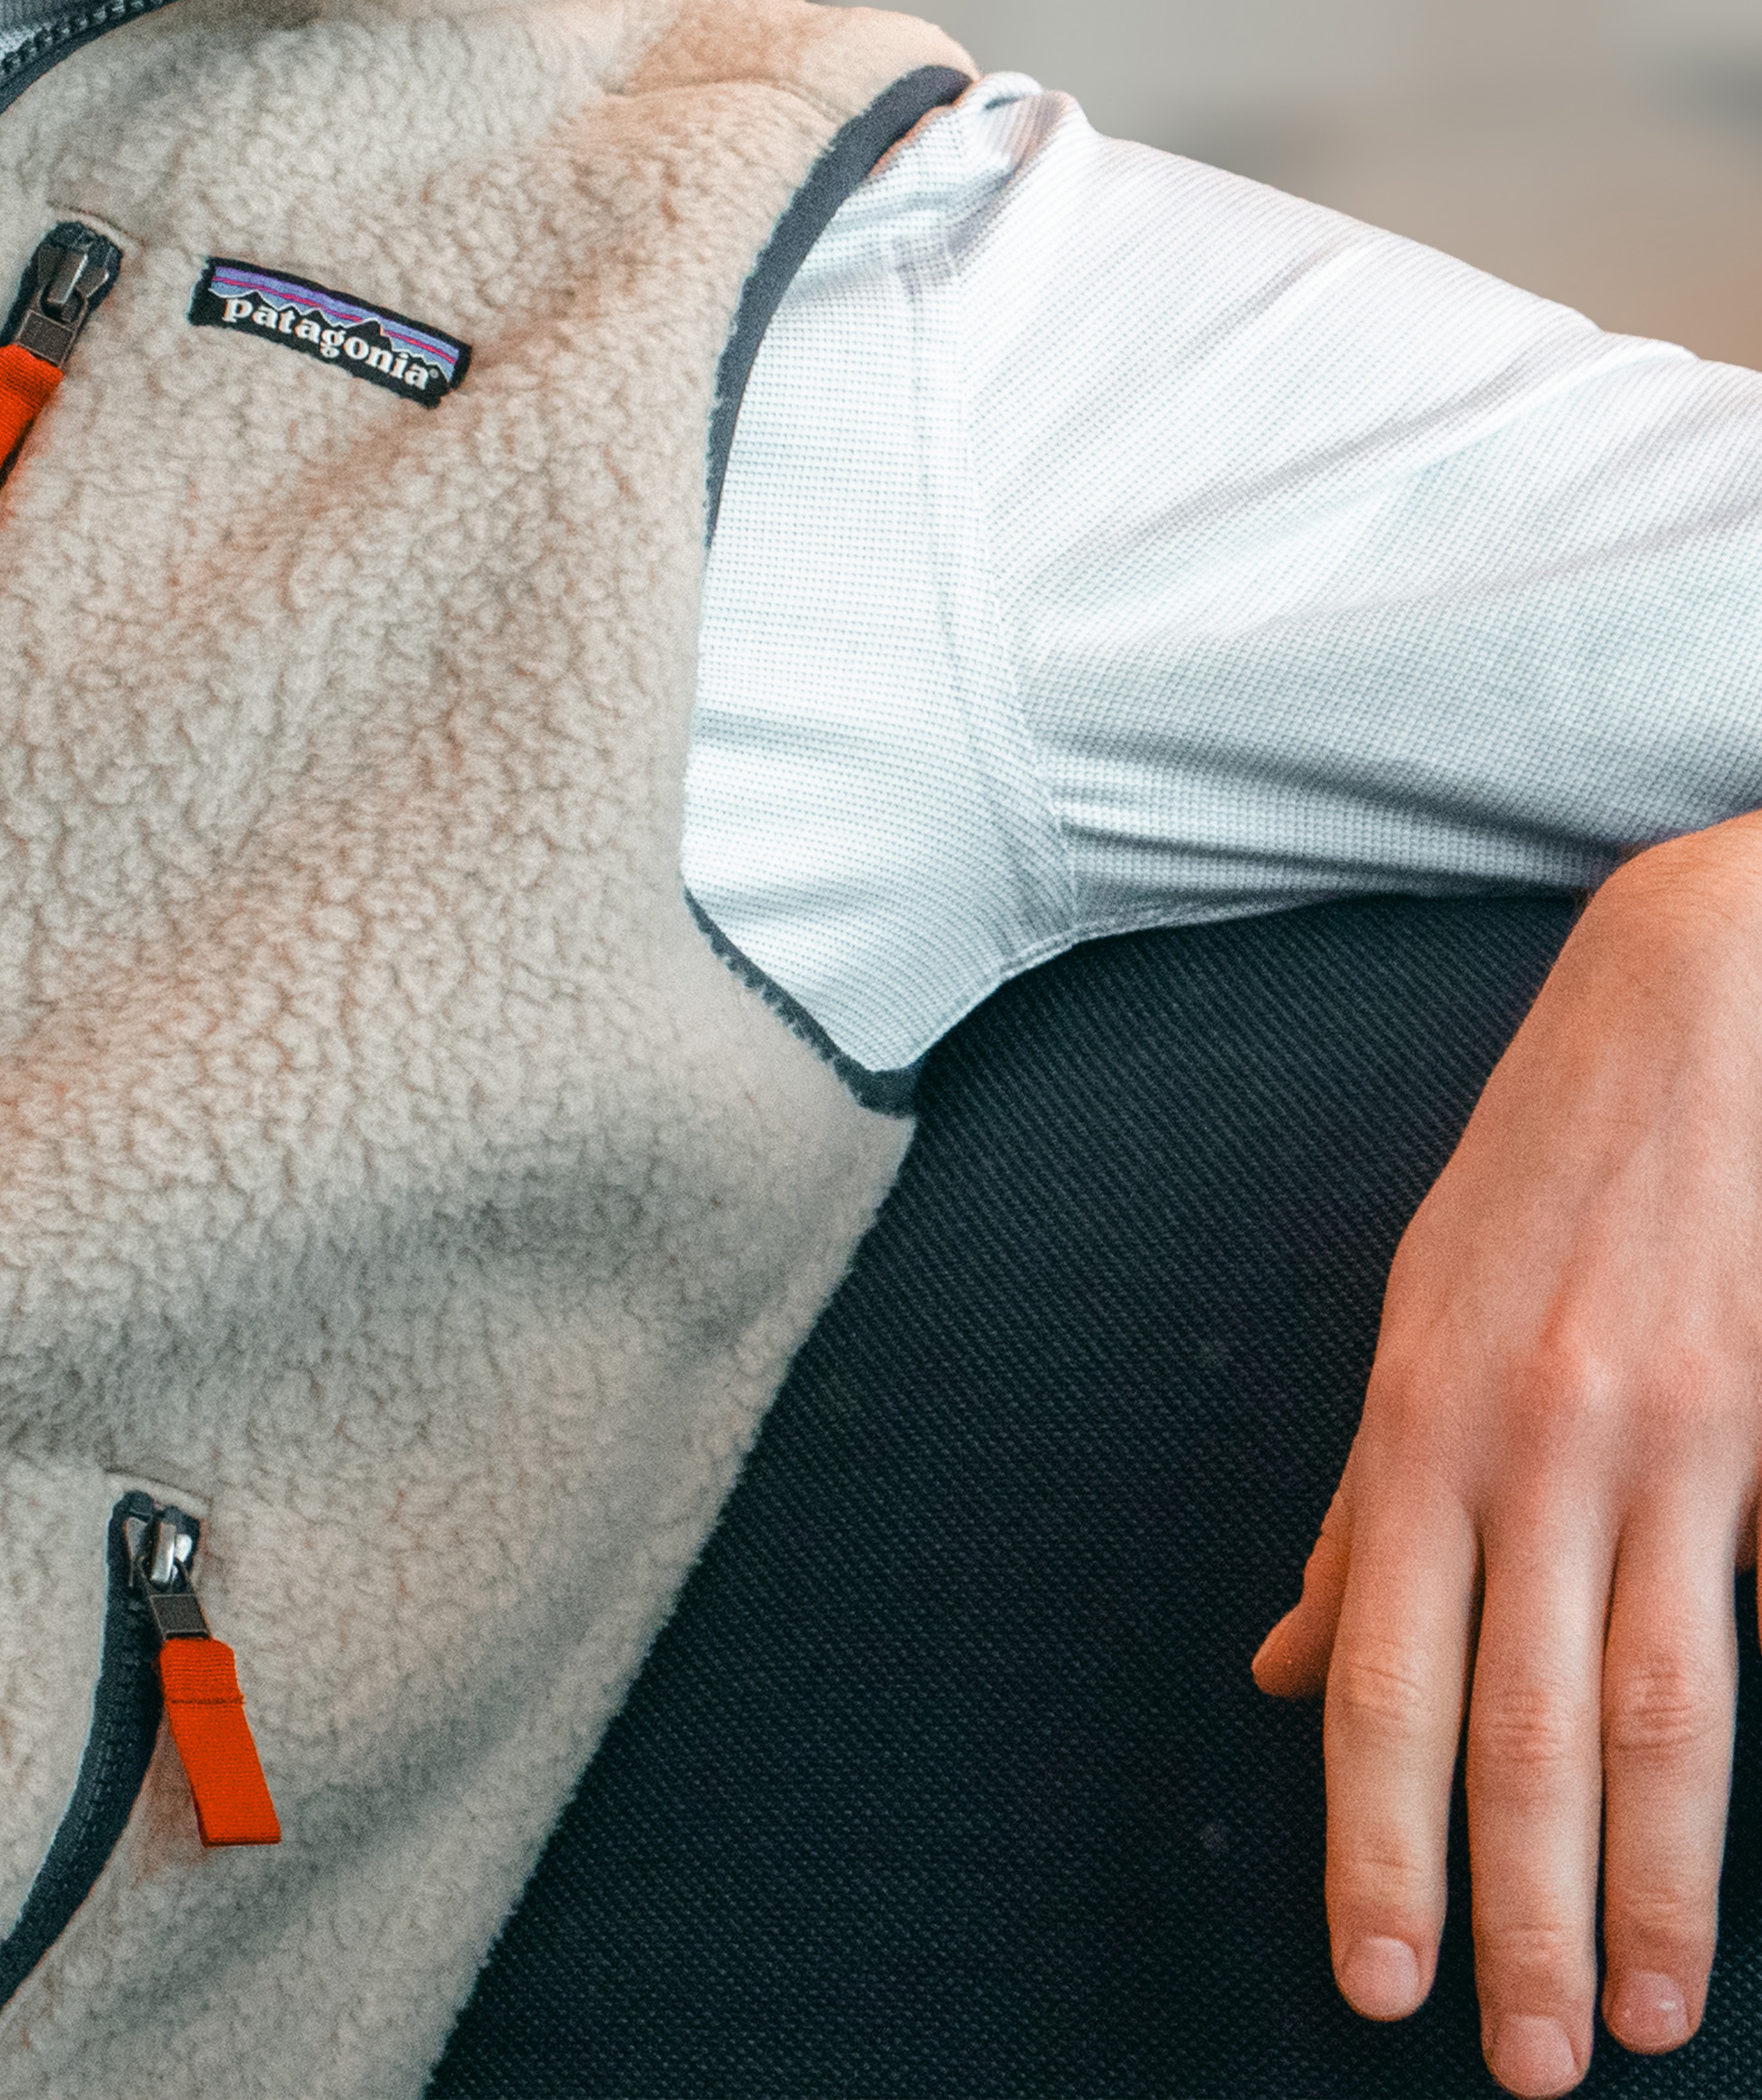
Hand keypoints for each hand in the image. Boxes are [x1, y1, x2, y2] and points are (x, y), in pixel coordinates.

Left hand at [1253, 811, 1761, 2089]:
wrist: (1702, 1005)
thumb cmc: (1546, 1172)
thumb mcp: (1418, 1321)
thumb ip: (1365, 1506)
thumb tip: (1284, 1663)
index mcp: (1424, 1417)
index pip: (1384, 1675)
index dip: (1376, 1840)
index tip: (1380, 1980)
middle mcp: (1539, 1440)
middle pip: (1527, 1722)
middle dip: (1526, 1913)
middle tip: (1535, 2066)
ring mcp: (1679, 1437)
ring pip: (1664, 1704)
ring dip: (1659, 1882)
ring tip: (1652, 2013)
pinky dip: (1756, 1737)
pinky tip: (1742, 1847)